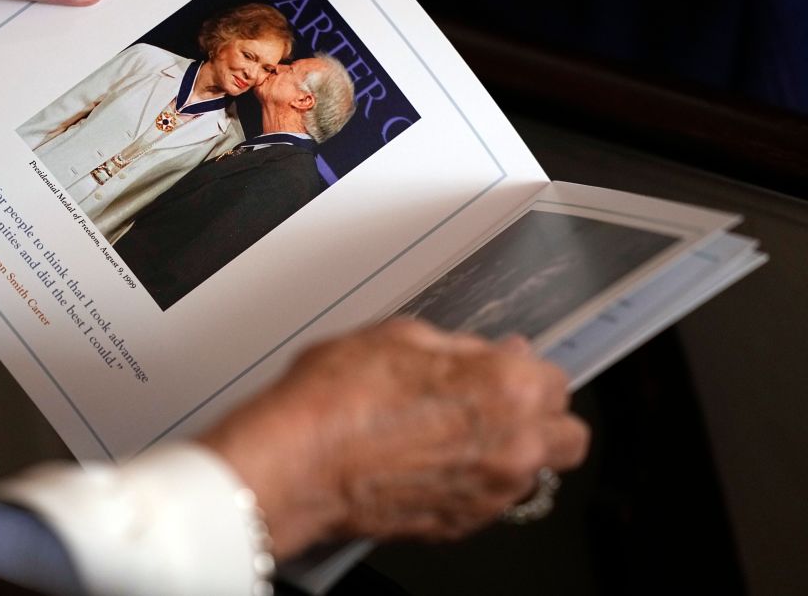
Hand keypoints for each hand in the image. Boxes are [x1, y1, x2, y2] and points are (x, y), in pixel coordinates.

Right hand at [200, 318, 588, 559]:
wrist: (294, 465)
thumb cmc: (335, 400)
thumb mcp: (400, 336)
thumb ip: (463, 347)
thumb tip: (489, 352)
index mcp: (507, 387)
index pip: (557, 380)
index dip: (524, 370)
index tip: (503, 369)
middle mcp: (512, 446)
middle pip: (568, 437)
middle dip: (541, 419)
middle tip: (499, 405)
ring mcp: (489, 494)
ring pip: (533, 474)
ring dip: (510, 454)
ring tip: (454, 435)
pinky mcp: (459, 527)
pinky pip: (490, 503)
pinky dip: (473, 484)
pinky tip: (431, 462)